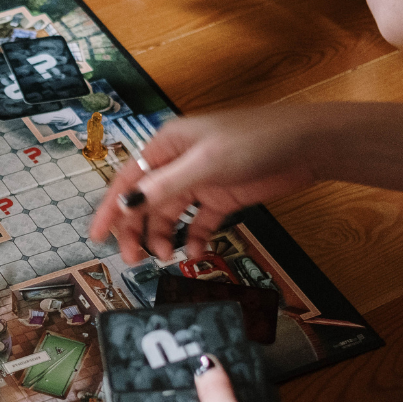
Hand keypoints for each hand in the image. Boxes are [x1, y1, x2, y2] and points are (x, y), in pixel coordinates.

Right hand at [89, 107, 316, 262]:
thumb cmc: (252, 142)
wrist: (305, 145)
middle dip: (136, 229)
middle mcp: (179, 162)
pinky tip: (194, 253)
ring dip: (164, 236)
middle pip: (146, 201)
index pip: (129, 179)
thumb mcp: (204, 164)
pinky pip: (199, 221)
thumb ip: (165, 186)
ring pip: (170, 214)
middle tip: (133, 259)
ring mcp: (202, 180)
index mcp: (167, 145)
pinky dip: (193, 238)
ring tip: (166, 257)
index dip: (111, 208)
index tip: (97, 236)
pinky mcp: (223, 196)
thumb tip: (127, 204)